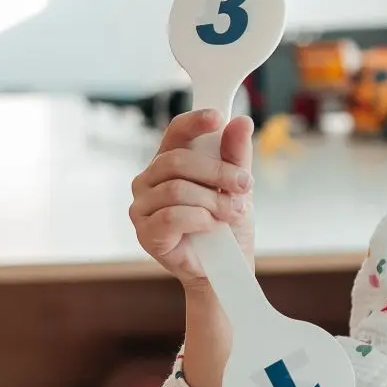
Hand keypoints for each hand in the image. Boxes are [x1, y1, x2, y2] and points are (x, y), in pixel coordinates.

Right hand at [129, 107, 254, 286]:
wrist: (226, 269)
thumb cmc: (227, 225)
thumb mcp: (237, 187)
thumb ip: (236, 156)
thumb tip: (241, 122)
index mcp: (169, 163)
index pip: (175, 132)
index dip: (194, 122)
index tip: (218, 118)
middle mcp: (148, 181)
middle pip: (178, 161)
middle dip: (218, 172)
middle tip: (244, 186)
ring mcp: (142, 207)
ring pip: (177, 189)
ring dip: (213, 201)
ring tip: (231, 213)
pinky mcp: (145, 233)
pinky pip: (172, 215)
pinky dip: (200, 220)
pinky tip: (211, 227)